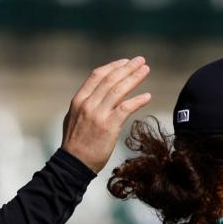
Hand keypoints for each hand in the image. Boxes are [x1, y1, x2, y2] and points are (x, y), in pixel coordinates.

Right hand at [61, 57, 151, 173]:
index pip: (97, 76)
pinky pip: (125, 108)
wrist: (74, 163)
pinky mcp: (108, 126)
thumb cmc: (76, 143)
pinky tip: (148, 96)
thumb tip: (99, 98)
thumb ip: (87, 106)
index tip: (125, 62)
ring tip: (146, 70)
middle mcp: (88, 103)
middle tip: (141, 61)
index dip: (113, 67)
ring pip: (118, 90)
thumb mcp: (75, 118)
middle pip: (110, 79)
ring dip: (134, 78)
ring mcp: (98, 114)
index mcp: (79, 99)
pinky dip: (137, 100)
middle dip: (127, 68)